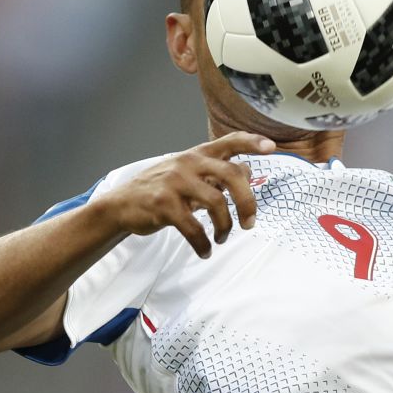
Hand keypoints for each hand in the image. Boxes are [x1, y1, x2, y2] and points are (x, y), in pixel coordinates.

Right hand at [97, 132, 275, 257]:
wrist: (121, 205)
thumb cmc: (161, 189)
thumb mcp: (190, 175)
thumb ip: (217, 172)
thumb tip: (249, 170)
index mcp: (198, 155)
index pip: (229, 141)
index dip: (251, 142)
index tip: (271, 147)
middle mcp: (189, 163)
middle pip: (232, 175)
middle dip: (248, 202)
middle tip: (250, 224)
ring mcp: (175, 182)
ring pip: (217, 203)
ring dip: (225, 227)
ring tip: (221, 239)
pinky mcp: (163, 204)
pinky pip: (194, 228)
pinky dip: (203, 244)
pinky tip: (205, 251)